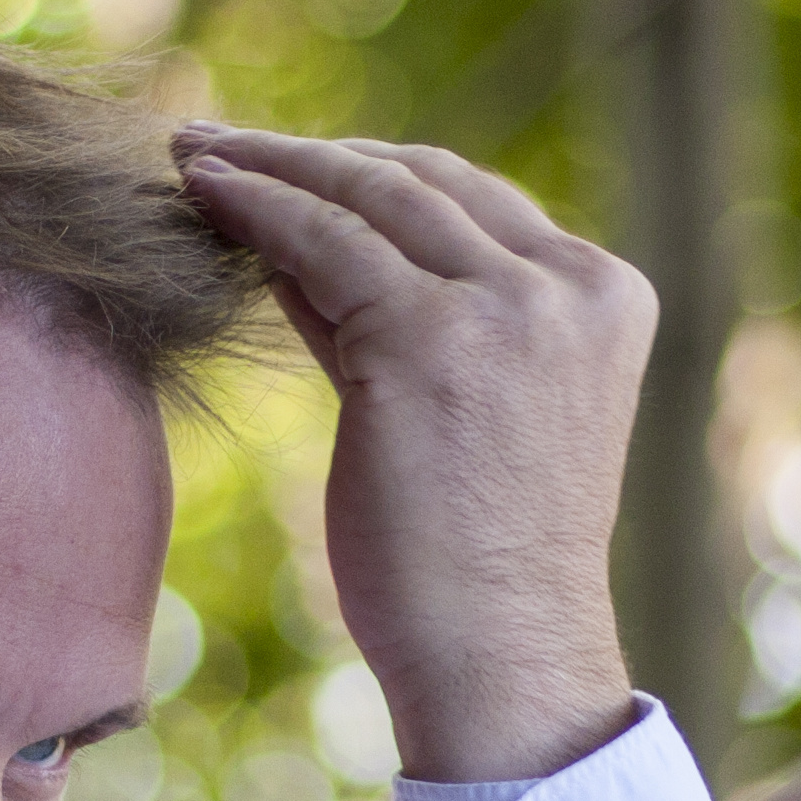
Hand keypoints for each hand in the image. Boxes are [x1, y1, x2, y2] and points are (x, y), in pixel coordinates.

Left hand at [174, 125, 644, 783]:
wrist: (499, 660)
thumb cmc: (475, 567)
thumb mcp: (468, 413)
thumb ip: (406, 321)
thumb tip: (298, 240)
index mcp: (606, 296)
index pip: (474, 201)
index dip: (374, 170)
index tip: (294, 162)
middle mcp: (569, 287)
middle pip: (422, 180)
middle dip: (312, 154)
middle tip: (220, 140)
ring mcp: (508, 306)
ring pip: (368, 194)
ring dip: (268, 164)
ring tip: (194, 152)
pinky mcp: (430, 337)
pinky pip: (319, 238)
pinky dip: (252, 204)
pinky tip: (198, 191)